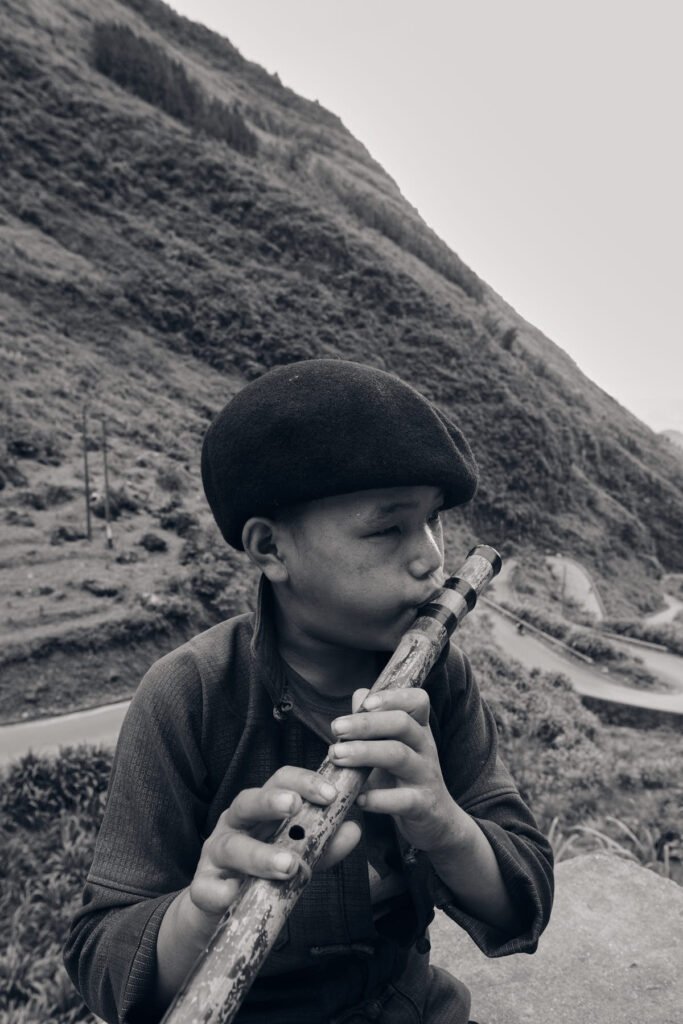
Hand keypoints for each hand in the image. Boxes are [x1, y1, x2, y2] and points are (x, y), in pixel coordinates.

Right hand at [188, 766, 360, 925]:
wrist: (220, 912)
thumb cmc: (263, 873)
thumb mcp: (297, 855)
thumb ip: (323, 845)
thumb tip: (354, 829)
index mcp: (259, 811)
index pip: (279, 782)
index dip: (303, 782)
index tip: (331, 793)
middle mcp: (234, 825)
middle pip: (247, 802)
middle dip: (270, 802)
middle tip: (295, 806)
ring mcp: (214, 855)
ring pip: (231, 846)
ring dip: (259, 854)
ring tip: (287, 865)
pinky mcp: (201, 888)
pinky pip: (206, 888)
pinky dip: (219, 891)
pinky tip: (233, 895)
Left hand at [329, 688, 465, 853]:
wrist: (436, 821)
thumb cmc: (404, 778)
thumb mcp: (392, 747)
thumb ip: (374, 723)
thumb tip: (359, 695)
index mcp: (418, 729)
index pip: (417, 700)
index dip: (393, 697)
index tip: (365, 703)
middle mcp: (425, 748)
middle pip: (402, 724)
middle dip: (366, 723)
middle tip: (336, 728)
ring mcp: (426, 776)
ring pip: (399, 755)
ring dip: (364, 753)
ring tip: (336, 755)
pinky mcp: (423, 805)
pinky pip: (402, 799)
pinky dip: (378, 799)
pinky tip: (358, 799)